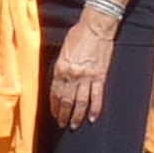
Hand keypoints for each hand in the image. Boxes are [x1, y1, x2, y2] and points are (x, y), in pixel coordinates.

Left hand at [49, 11, 117, 128]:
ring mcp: (86, 77)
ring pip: (80, 102)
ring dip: (76, 116)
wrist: (96, 27)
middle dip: (63, 115)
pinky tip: (92, 118)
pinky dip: (94, 109)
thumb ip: (61, 66)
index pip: (55, 92)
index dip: (54, 106)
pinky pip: (96, 97)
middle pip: (66, 101)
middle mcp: (72, 75)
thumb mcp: (63, 50)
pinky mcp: (99, 76)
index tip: (54, 114)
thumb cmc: (78, 35)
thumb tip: (59, 80)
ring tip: (74, 125)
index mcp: (60, 68)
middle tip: (62, 124)